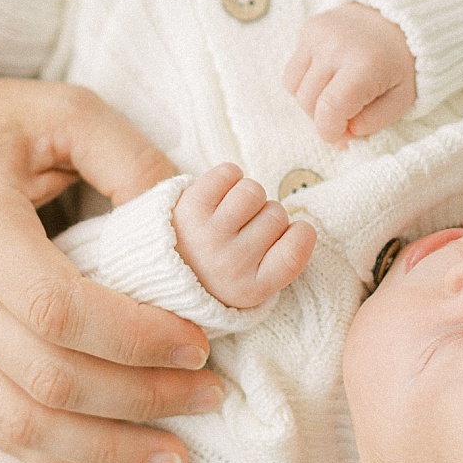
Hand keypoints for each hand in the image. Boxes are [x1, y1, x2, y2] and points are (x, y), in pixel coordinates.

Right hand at [0, 60, 224, 462]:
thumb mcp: (62, 111)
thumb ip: (130, 158)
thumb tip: (199, 217)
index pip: (60, 310)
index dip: (135, 338)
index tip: (200, 341)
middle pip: (49, 379)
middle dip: (140, 400)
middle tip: (212, 395)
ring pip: (22, 423)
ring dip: (106, 449)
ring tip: (177, 455)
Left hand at [172, 163, 315, 308]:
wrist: (157, 266)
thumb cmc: (215, 270)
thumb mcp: (250, 283)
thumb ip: (280, 262)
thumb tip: (305, 226)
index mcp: (251, 290)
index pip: (298, 248)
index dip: (299, 233)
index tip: (284, 235)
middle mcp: (231, 265)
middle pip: (277, 214)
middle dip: (263, 216)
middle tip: (240, 230)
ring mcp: (209, 234)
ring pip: (254, 191)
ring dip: (245, 195)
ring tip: (227, 212)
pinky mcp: (190, 206)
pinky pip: (229, 173)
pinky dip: (226, 178)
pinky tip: (216, 197)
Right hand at [284, 3, 416, 144]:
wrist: (399, 17)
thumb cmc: (401, 64)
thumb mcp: (401, 99)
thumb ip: (372, 123)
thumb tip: (340, 137)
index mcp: (365, 66)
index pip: (329, 110)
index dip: (330, 132)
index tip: (341, 135)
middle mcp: (336, 47)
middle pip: (308, 102)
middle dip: (323, 118)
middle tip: (344, 115)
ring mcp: (319, 35)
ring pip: (294, 88)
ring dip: (311, 101)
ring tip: (335, 95)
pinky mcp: (309, 28)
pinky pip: (292, 69)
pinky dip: (306, 81)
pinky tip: (328, 75)